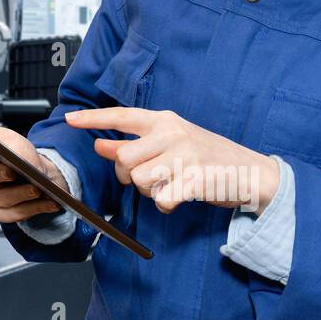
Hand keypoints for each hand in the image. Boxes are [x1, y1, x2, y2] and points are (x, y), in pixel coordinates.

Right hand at [0, 105, 68, 223]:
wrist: (35, 176)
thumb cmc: (16, 155)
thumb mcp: (4, 137)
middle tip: (11, 171)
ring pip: (4, 198)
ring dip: (22, 194)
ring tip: (37, 188)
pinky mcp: (2, 214)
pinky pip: (18, 213)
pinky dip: (36, 207)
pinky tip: (50, 201)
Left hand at [67, 107, 279, 214]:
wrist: (249, 171)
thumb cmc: (205, 157)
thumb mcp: (170, 142)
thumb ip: (136, 143)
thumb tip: (101, 145)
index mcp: (165, 120)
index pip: (122, 116)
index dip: (94, 119)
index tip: (70, 120)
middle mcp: (172, 133)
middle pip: (124, 158)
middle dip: (126, 175)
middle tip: (147, 177)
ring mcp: (185, 155)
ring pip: (139, 181)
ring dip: (149, 191)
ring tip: (168, 185)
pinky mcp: (196, 179)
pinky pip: (162, 199)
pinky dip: (166, 204)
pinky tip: (178, 197)